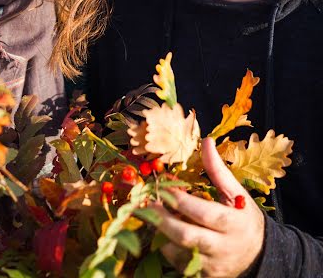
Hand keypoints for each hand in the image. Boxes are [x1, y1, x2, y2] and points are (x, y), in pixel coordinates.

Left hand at [154, 137, 264, 276]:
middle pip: (186, 235)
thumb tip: (206, 141)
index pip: (203, 212)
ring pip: (177, 252)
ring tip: (152, 215)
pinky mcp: (203, 276)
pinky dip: (166, 247)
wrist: (259, 255)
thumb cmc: (244, 217)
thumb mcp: (237, 192)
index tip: (162, 184)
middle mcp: (222, 247)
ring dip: (161, 233)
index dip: (180, 199)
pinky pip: (178, 264)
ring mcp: (211, 266)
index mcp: (232, 223)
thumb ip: (218, 170)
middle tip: (146, 203)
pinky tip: (162, 231)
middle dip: (162, 219)